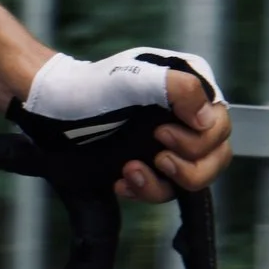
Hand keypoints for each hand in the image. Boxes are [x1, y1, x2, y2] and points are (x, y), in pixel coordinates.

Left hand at [18, 47, 231, 202]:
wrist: (49, 105)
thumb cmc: (89, 87)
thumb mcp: (132, 77)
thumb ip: (177, 88)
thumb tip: (206, 119)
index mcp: (188, 93)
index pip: (220, 126)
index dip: (201, 139)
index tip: (162, 134)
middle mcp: (183, 120)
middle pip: (215, 158)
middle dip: (189, 167)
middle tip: (157, 157)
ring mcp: (165, 145)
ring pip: (190, 180)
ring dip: (164, 183)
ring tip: (130, 170)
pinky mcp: (146, 166)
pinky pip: (162, 190)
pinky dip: (145, 190)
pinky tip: (120, 183)